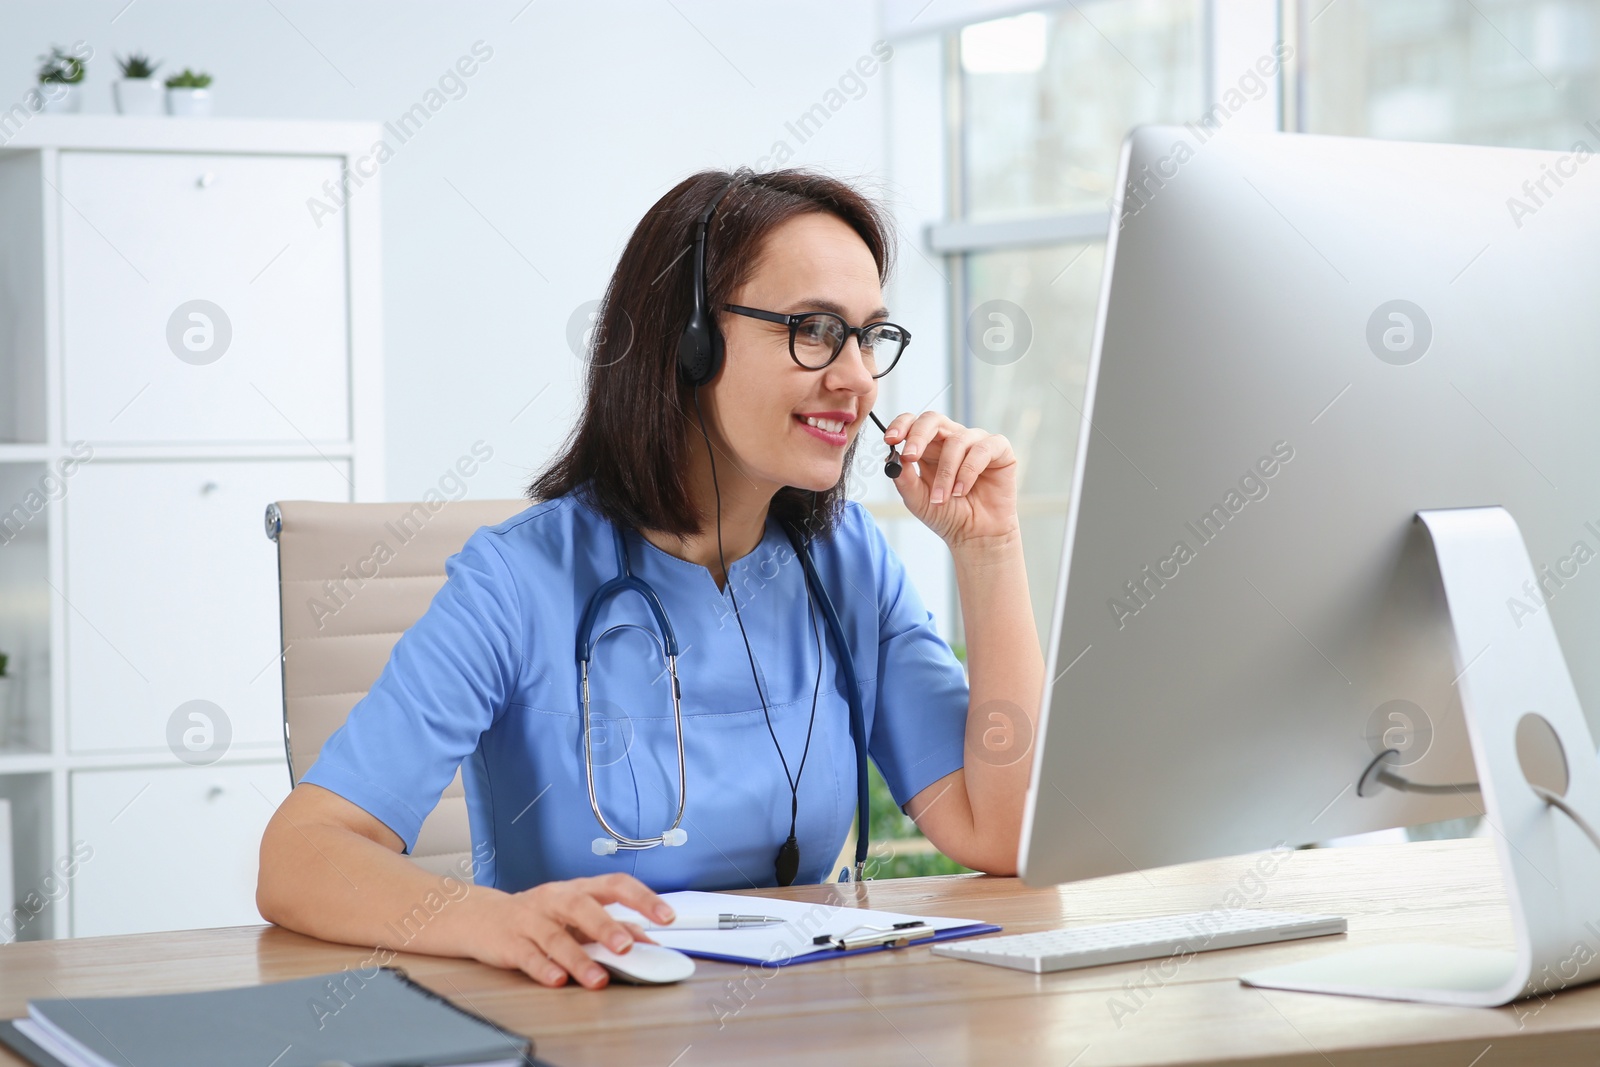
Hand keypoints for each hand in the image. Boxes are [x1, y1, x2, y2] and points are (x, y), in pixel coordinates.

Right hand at [467, 873, 672, 989]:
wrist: (482, 917)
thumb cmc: (541, 915)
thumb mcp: (579, 915)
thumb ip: (615, 925)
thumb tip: (651, 942)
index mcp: (580, 889)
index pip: (615, 885)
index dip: (642, 898)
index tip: (667, 916)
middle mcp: (556, 899)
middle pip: (582, 907)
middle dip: (606, 927)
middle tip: (626, 947)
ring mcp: (532, 920)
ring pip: (556, 937)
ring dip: (579, 959)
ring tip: (598, 979)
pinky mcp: (511, 943)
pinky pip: (529, 956)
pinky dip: (544, 968)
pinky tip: (558, 979)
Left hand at [881, 412, 1018, 547]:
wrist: (975, 536)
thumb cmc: (947, 515)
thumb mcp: (917, 500)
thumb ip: (904, 479)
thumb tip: (894, 458)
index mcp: (930, 446)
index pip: (913, 423)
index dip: (901, 425)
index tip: (890, 440)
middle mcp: (952, 439)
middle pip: (933, 419)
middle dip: (918, 436)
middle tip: (910, 456)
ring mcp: (976, 442)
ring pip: (957, 440)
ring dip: (946, 472)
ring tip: (943, 498)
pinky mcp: (999, 450)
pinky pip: (982, 449)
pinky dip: (969, 471)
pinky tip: (962, 491)